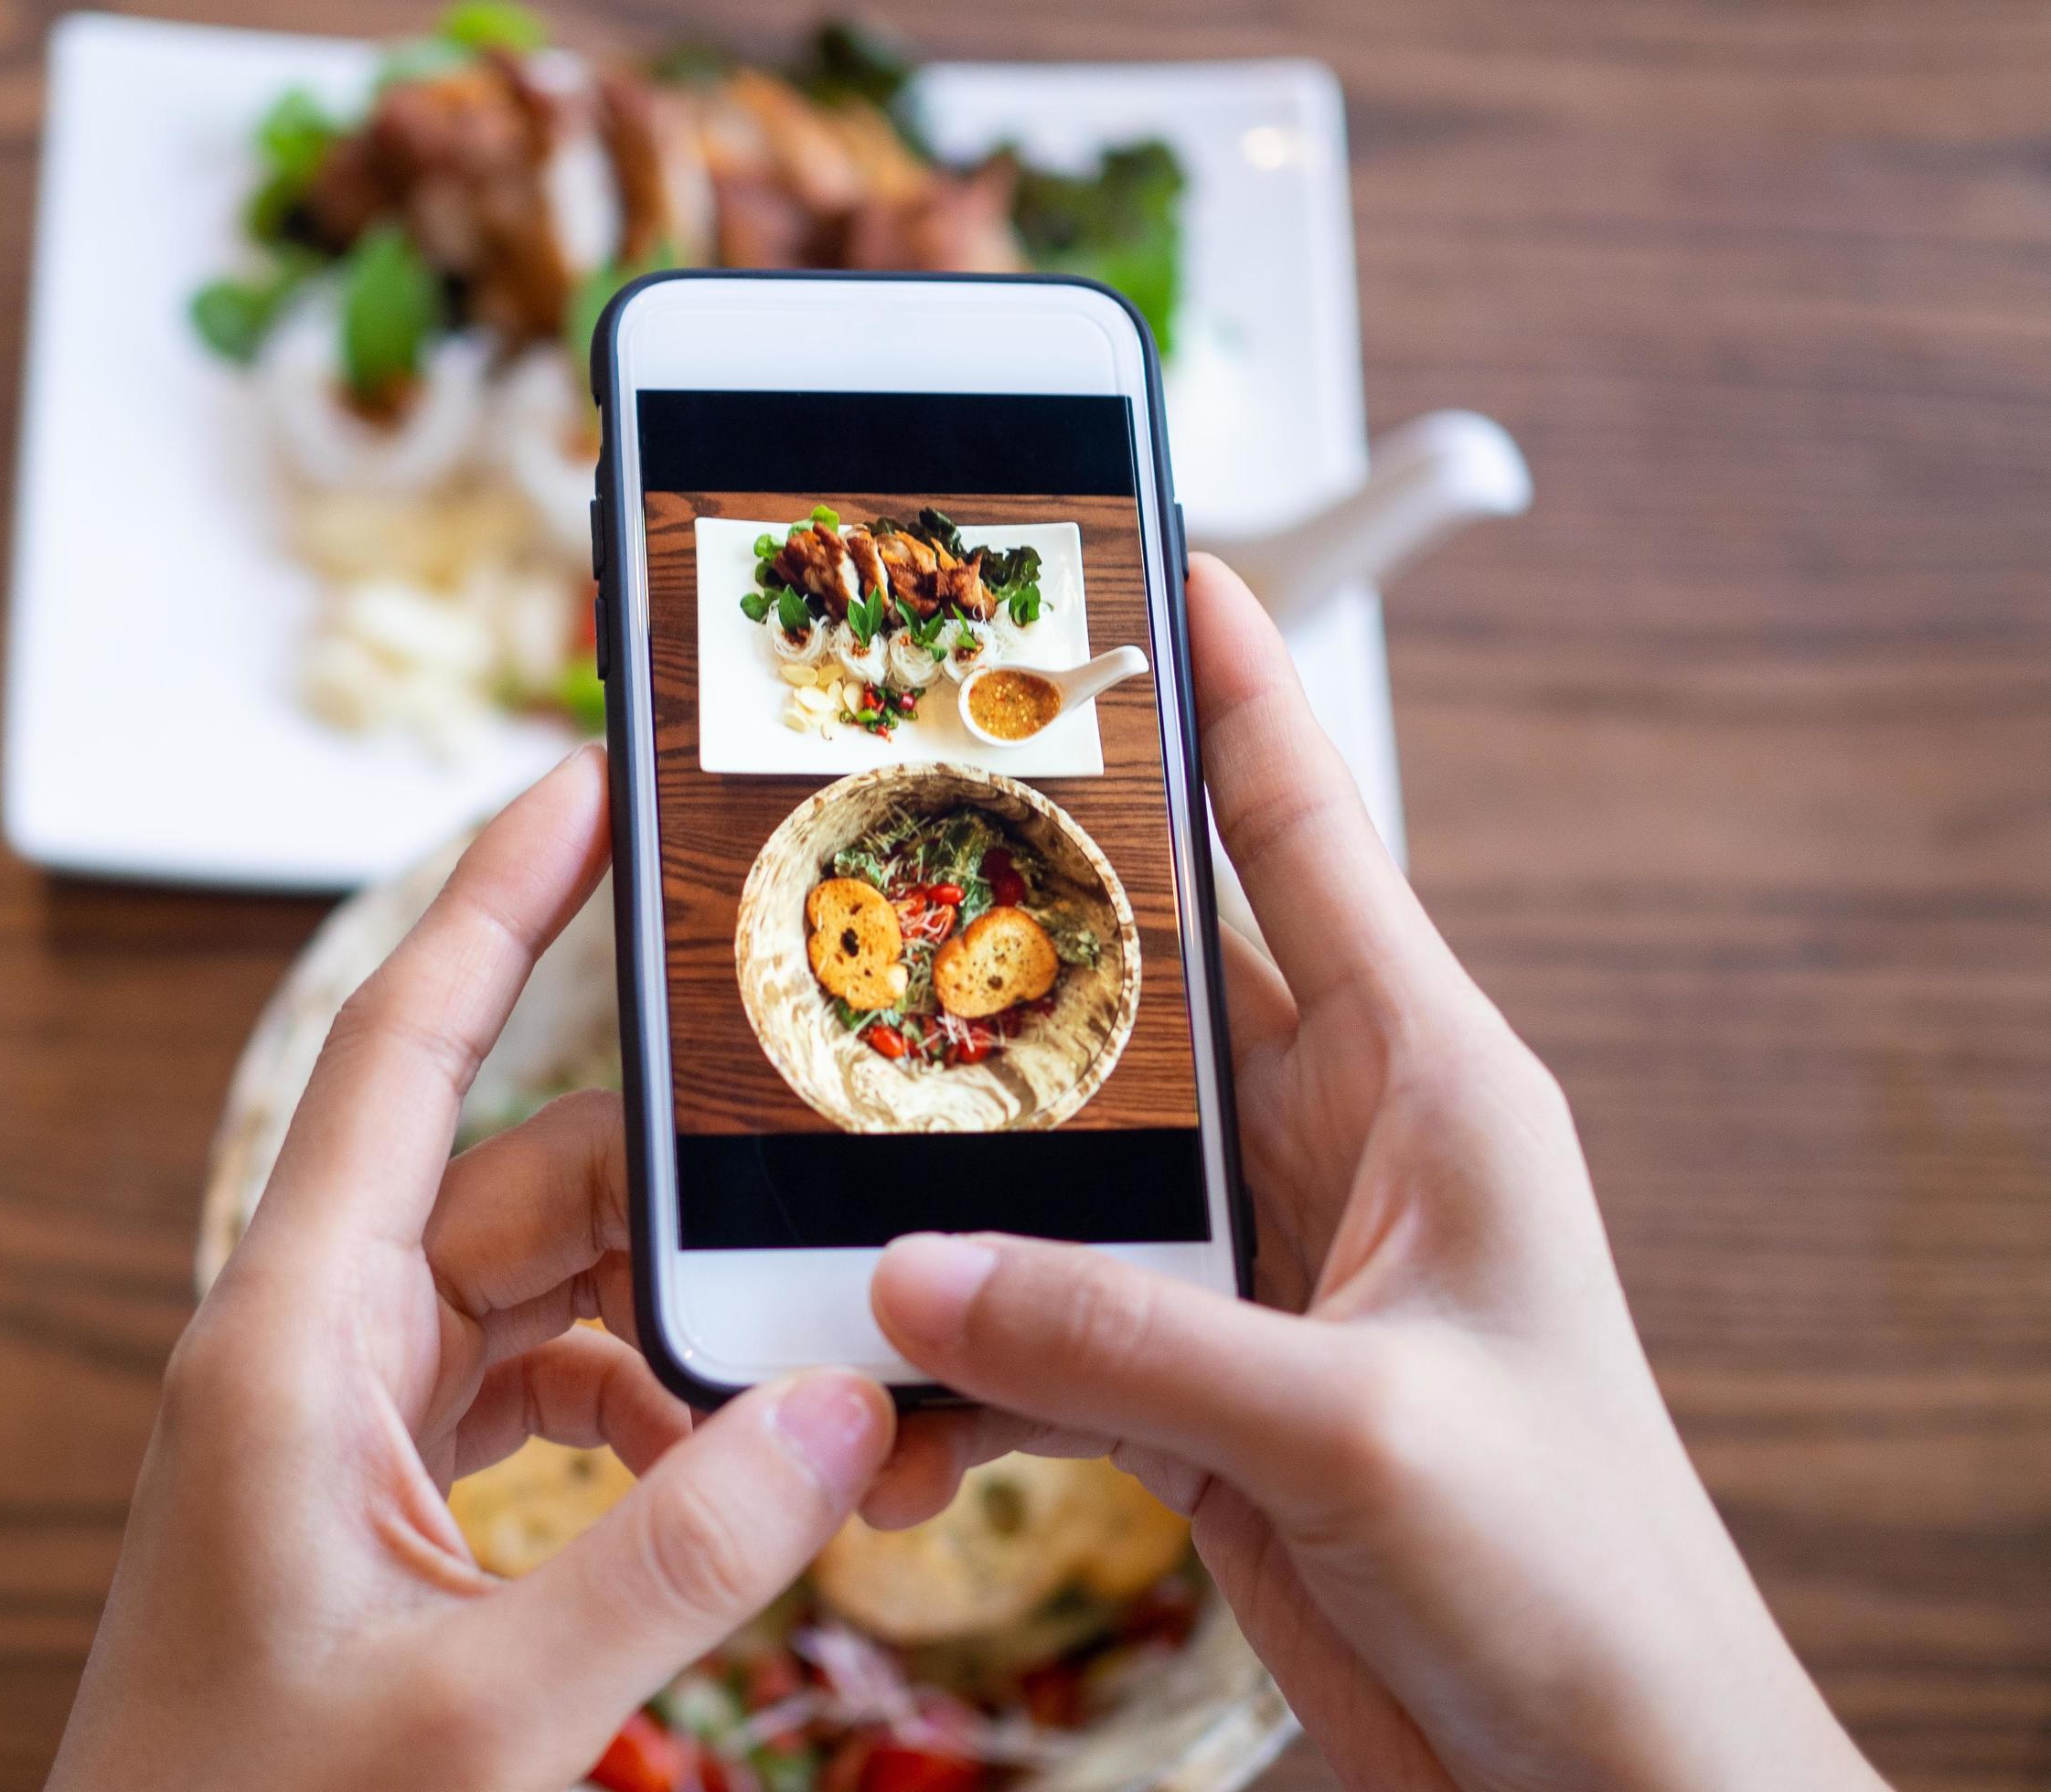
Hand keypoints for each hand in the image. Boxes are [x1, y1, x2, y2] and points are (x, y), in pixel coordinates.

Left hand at [47, 748, 895, 1791]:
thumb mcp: (487, 1712)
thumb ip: (680, 1554)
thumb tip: (848, 1408)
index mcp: (289, 1343)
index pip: (401, 1055)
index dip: (493, 901)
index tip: (588, 782)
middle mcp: (312, 1349)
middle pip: (519, 1182)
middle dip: (681, 1183)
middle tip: (837, 1159)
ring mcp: (348, 1422)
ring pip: (544, 1289)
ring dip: (680, 1319)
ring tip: (819, 1369)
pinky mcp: (386, 1495)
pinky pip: (542, 1388)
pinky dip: (647, 1409)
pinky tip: (732, 1471)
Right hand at [867, 556, 1885, 1791]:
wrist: (1601, 1776)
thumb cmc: (1580, 1574)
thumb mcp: (1358, 1428)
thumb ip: (1123, 1344)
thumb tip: (907, 1280)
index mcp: (1427, 1085)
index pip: (1307, 837)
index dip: (1231, 693)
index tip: (1152, 563)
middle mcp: (1335, 1150)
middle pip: (1147, 984)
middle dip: (1021, 915)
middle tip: (879, 828)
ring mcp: (1259, 1265)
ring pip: (1072, 1152)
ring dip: (964, 1150)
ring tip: (830, 1106)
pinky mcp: (1200, 1381)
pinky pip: (1050, 1308)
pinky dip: (966, 1333)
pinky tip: (890, 1357)